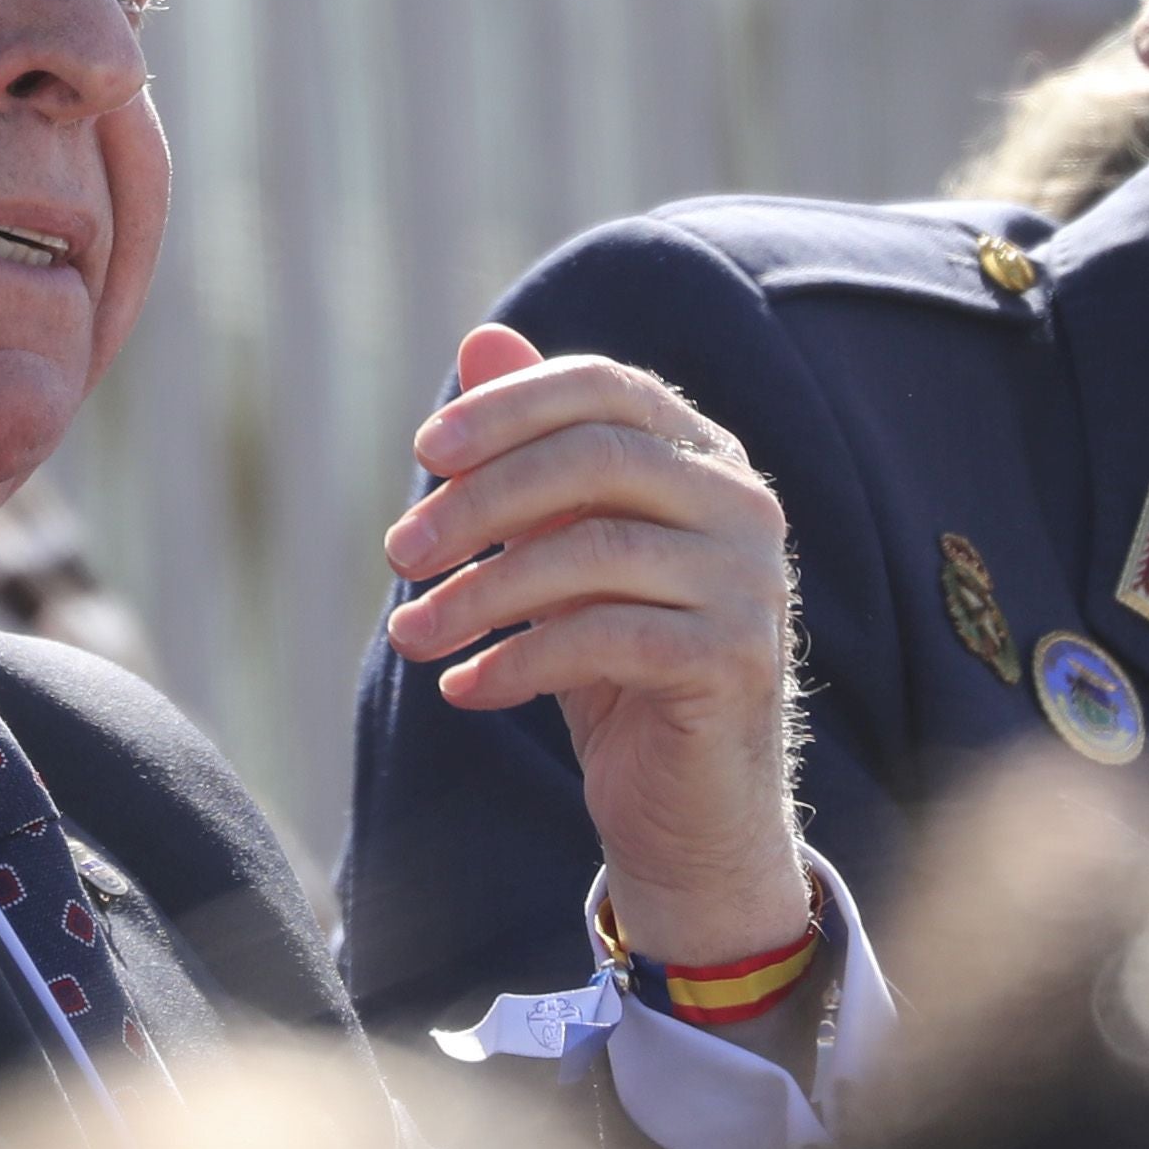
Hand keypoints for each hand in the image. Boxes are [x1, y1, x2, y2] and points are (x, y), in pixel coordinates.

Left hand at [381, 324, 810, 971]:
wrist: (687, 811)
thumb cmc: (614, 666)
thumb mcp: (559, 551)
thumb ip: (528, 453)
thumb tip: (481, 338)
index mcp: (702, 457)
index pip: (605, 386)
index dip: (509, 407)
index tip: (423, 453)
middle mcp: (743, 503)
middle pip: (595, 458)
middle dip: (480, 500)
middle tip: (396, 553)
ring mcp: (752, 581)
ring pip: (594, 551)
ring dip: (481, 593)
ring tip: (409, 635)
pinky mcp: (739, 659)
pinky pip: (608, 638)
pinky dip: (518, 662)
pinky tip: (463, 689)